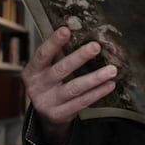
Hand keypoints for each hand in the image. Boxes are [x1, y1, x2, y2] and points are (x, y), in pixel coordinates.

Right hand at [21, 26, 116, 144]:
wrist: (45, 115)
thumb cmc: (50, 83)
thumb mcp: (47, 69)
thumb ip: (59, 54)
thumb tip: (79, 30)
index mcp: (32, 71)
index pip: (43, 54)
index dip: (54, 42)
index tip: (66, 30)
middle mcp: (38, 87)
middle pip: (61, 70)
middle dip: (79, 57)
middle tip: (96, 46)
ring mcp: (48, 102)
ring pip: (75, 88)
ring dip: (95, 78)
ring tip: (112, 70)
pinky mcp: (60, 115)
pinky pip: (82, 102)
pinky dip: (98, 92)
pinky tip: (110, 84)